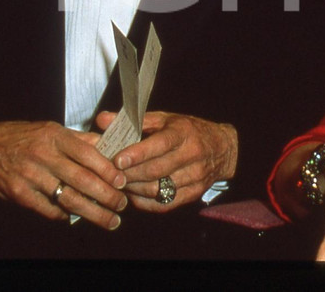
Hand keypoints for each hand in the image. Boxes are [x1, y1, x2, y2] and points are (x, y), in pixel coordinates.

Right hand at [0, 121, 127, 229]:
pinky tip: (77, 217)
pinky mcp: (19, 194)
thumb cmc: (20, 137)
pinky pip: (48, 208)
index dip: (107, 169)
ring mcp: (30, 176)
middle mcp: (43, 155)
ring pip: (67, 197)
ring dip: (92, 212)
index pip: (87, 153)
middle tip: (121, 205)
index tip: (123, 181)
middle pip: (81, 179)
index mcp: (54, 136)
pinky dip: (65, 215)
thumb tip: (108, 146)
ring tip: (109, 220)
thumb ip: (79, 140)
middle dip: (105, 195)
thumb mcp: (49, 130)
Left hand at [95, 111, 236, 212]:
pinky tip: (134, 194)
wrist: (223, 148)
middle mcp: (192, 155)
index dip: (138, 154)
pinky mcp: (194, 193)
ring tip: (120, 183)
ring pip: (158, 189)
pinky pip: (164, 204)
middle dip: (129, 174)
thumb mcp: (165, 119)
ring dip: (134, 189)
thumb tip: (102, 119)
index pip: (160, 145)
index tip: (117, 160)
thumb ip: (134, 121)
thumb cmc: (189, 131)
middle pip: (155, 170)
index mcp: (183, 133)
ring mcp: (195, 176)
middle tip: (110, 174)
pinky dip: (145, 202)